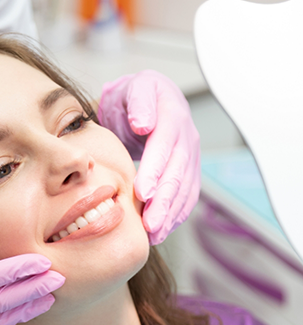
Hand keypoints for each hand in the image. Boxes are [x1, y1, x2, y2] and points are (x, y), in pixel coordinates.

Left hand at [98, 70, 199, 244]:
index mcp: (172, 116)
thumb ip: (139, 103)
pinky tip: (163, 230)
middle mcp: (186, 138)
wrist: (147, 101)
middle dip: (164, 201)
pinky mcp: (188, 171)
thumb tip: (143, 124)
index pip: (165, 146)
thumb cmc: (135, 97)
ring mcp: (190, 156)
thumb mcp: (134, 89)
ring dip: (170, 214)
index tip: (143, 193)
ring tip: (155, 234)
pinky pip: (186, 196)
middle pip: (178, 173)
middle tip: (150, 224)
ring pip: (184, 189)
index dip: (155, 171)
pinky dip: (176, 215)